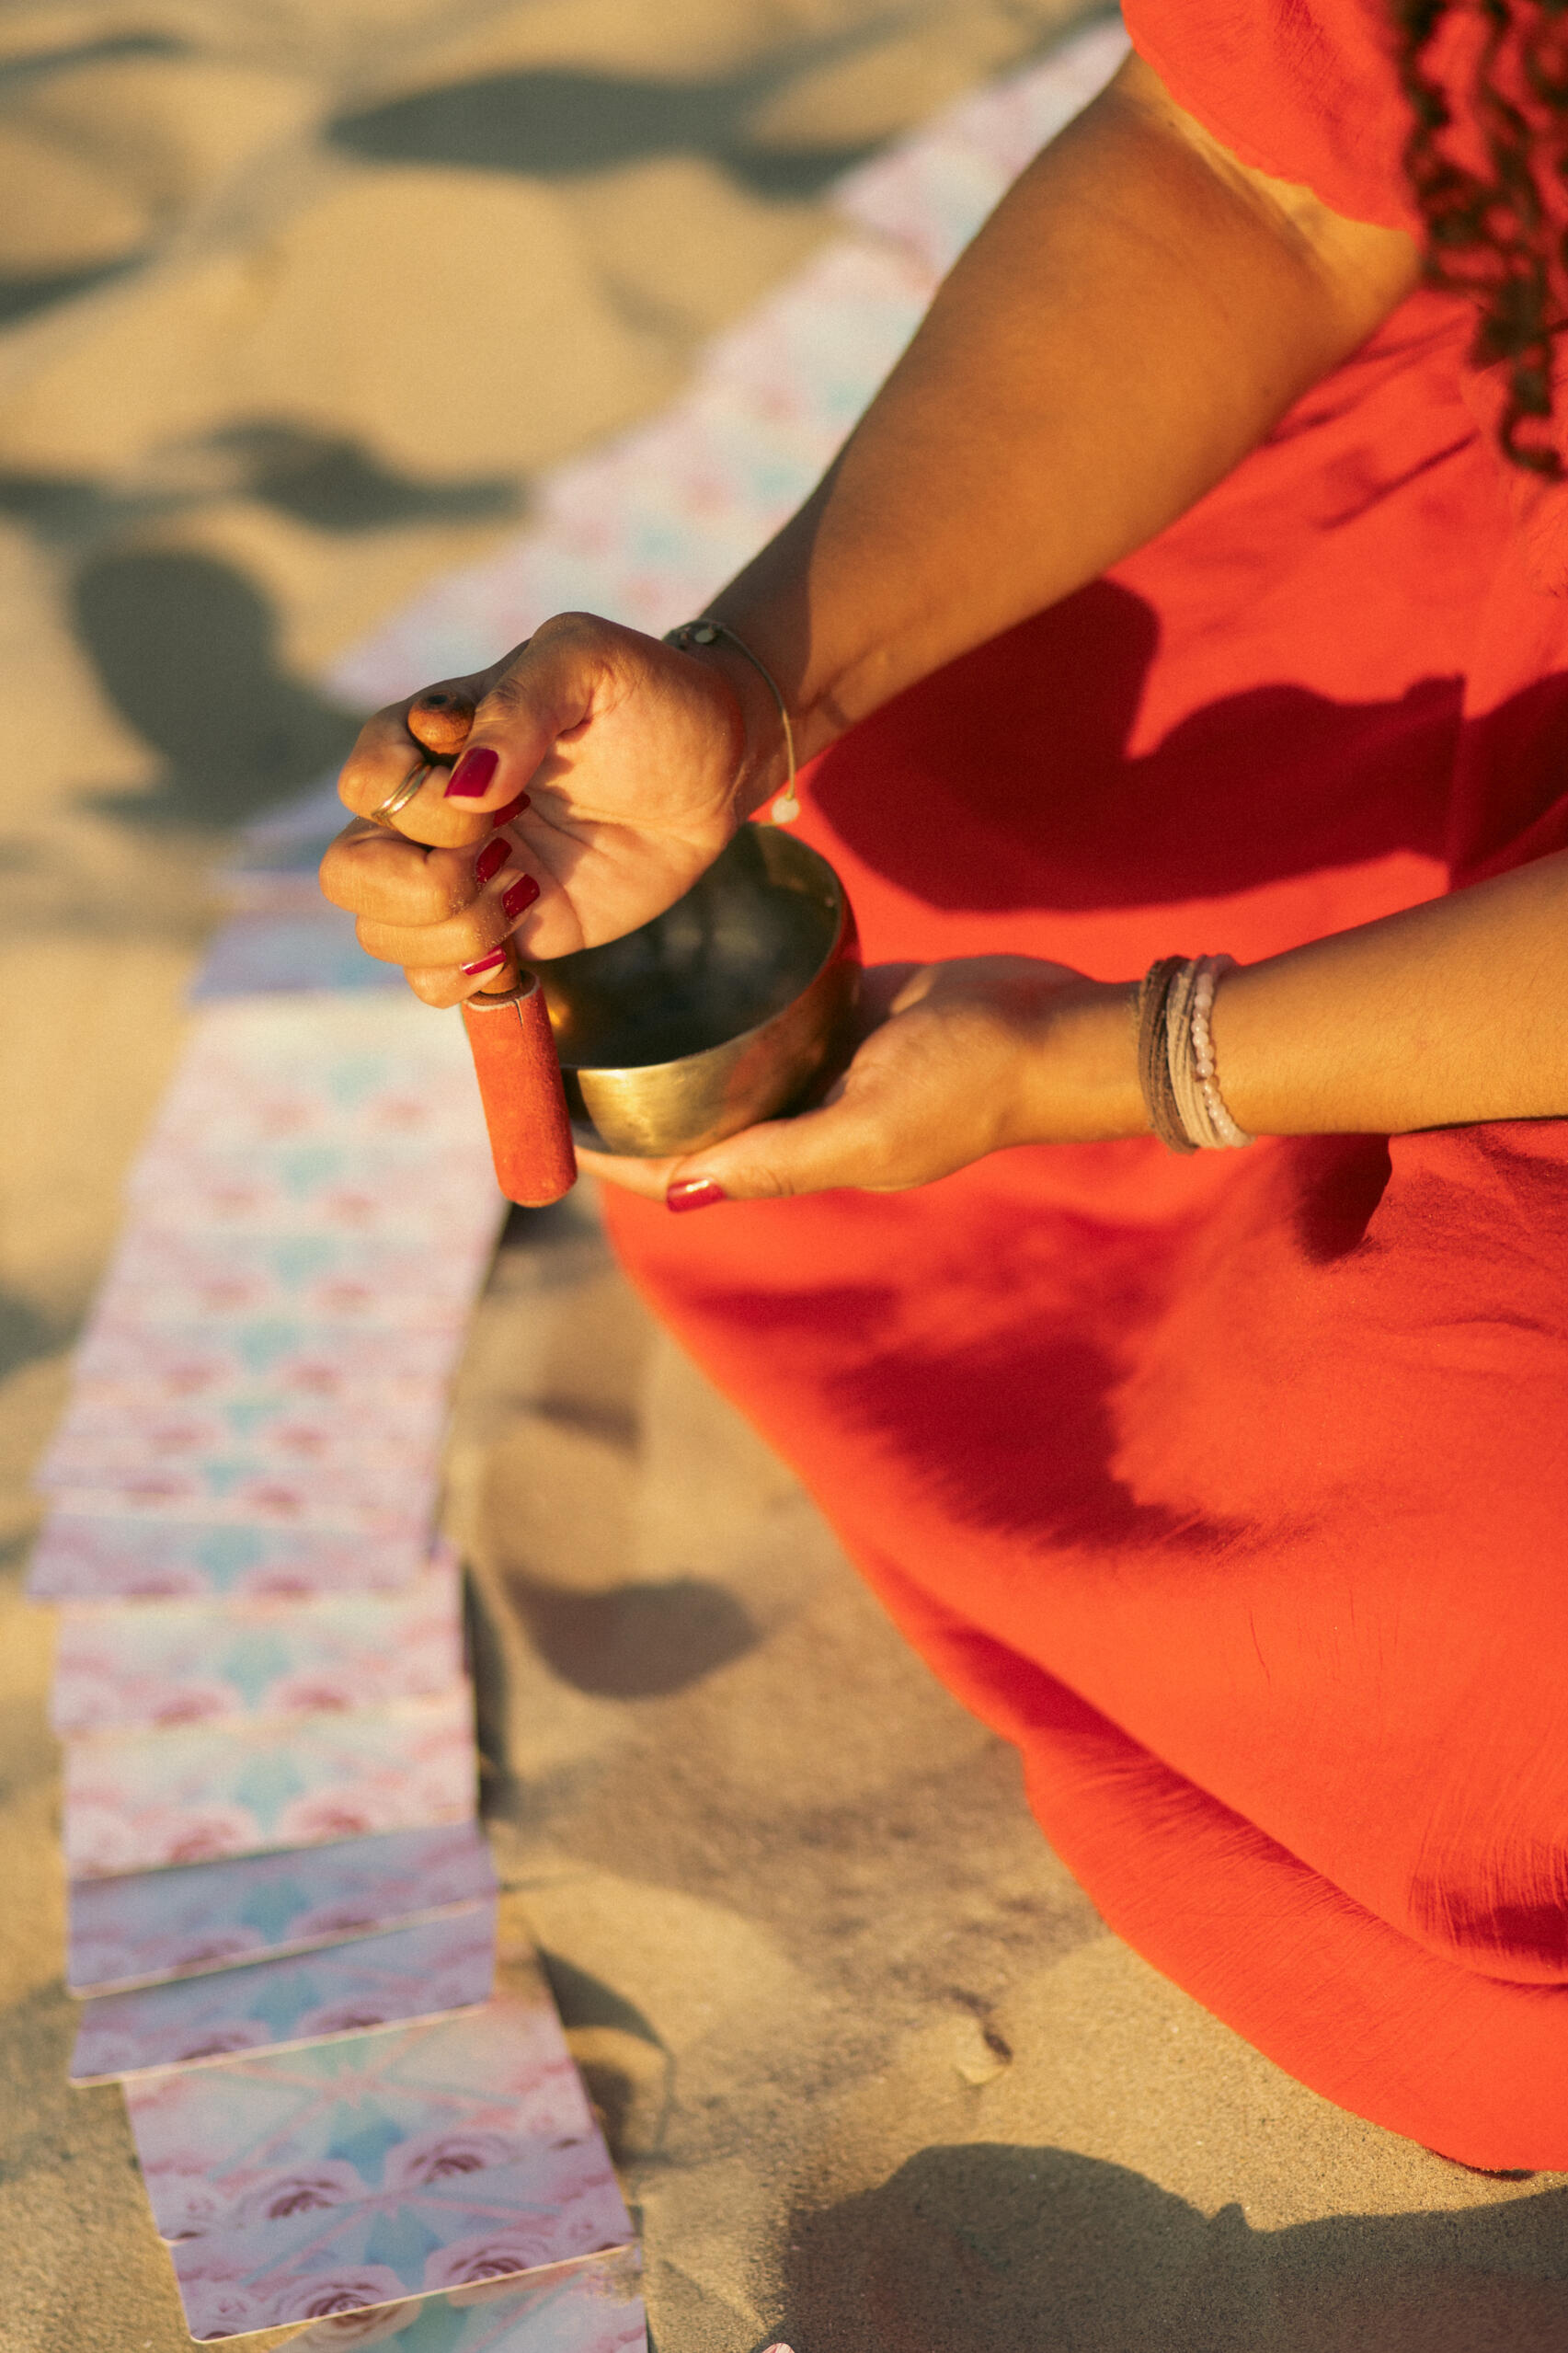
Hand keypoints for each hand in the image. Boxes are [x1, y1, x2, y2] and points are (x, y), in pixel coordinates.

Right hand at [319, 613, 779, 1002]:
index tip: (497, 794)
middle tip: (502, 863)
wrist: (715, 771)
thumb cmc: (649, 699)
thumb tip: (467, 786)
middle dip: (420, 886)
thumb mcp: (587, 662)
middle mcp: (427, 812)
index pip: (365, 785)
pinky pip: (433, 982)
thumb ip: (520, 705)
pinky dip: (465, 981)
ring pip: (381, 936)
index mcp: (428, 738)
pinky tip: (519, 946)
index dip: (422, 807)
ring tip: (523, 895)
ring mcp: (458, 878)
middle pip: (347, 873)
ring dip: (453, 934)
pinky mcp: (498, 932)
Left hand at [581, 958, 1147, 1205]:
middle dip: (618, 1098)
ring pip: (719, 1061)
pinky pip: (766, 1005)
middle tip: (549, 1053)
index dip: (610, 1156)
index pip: (677, 1167)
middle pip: (686, 1116)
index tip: (546, 1128)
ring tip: (589, 1004)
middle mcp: (797, 1115)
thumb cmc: (971, 1081)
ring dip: (659, 1045)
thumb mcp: (871, 1130)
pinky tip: (669, 956)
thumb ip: (780, 1162)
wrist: (1056, 1025)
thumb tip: (677, 1192)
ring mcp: (819, 1061)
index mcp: (796, 1158)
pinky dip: (718, 992)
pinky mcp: (842, 1009)